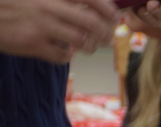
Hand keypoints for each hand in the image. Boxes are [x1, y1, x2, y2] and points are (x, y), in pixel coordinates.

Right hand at [0, 0, 117, 63]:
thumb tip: (92, 6)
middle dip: (106, 33)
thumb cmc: (15, 3)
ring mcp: (41, 27)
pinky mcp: (32, 44)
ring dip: (91, 46)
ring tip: (89, 45)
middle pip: (92, 22)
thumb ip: (64, 1)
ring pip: (82, 41)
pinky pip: (63, 56)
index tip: (115, 16)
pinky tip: (64, 51)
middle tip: (108, 37)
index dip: (108, 9)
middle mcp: (48, 7)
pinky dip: (68, 56)